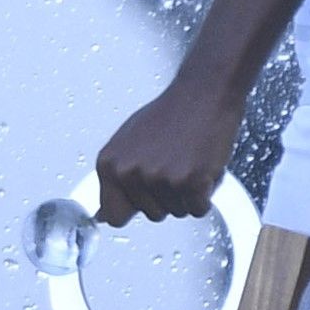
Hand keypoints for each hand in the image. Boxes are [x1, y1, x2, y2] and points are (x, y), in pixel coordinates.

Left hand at [94, 70, 242, 223]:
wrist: (204, 93)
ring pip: (178, 212)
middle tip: (173, 164)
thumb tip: (103, 214)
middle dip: (166, 197)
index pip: (114, 217)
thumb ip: (116, 178)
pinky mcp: (190, 182)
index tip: (146, 196)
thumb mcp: (128, 143)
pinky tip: (201, 167)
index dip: (135, 207)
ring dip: (187, 194)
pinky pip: (199, 209)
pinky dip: (205, 194)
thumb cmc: (170, 113)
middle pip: (152, 215)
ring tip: (187, 161)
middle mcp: (130, 173)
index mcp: (109, 164)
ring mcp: (159, 178)